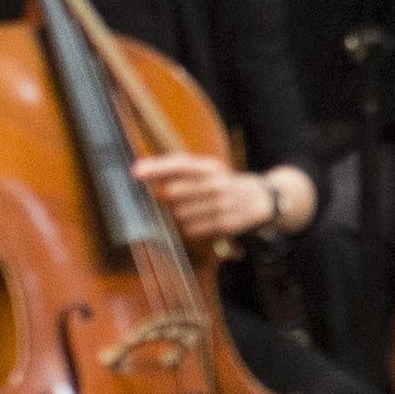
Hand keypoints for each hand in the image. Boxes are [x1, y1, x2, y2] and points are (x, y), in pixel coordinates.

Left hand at [144, 153, 282, 247]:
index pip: (179, 164)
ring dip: (176, 214)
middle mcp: (217, 184)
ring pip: (178, 214)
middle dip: (163, 197)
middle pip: (172, 193)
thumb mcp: (208, 170)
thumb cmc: (223, 183)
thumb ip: (179, 170)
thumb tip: (140, 172)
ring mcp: (221, 205)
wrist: (259, 200)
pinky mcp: (223, 224)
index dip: (156, 168)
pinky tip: (199, 219)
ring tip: (190, 208)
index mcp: (211, 167)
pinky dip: (188, 226)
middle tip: (164, 198)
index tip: (135, 172)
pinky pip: (190, 229)